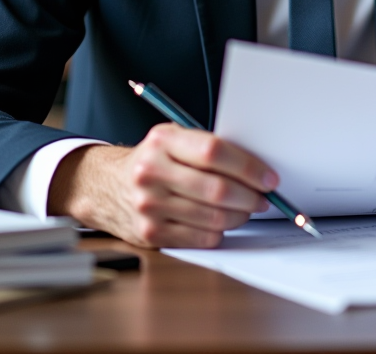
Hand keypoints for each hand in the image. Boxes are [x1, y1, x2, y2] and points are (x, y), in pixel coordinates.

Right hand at [48, 125, 277, 248]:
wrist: (106, 185)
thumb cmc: (152, 158)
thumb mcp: (173, 138)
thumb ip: (207, 146)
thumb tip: (256, 166)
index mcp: (163, 141)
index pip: (215, 152)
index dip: (248, 167)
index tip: (268, 177)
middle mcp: (152, 172)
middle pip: (217, 190)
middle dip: (251, 196)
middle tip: (264, 197)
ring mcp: (150, 206)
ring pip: (213, 218)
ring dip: (240, 216)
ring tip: (247, 208)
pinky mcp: (151, 234)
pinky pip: (201, 238)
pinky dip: (220, 232)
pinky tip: (222, 221)